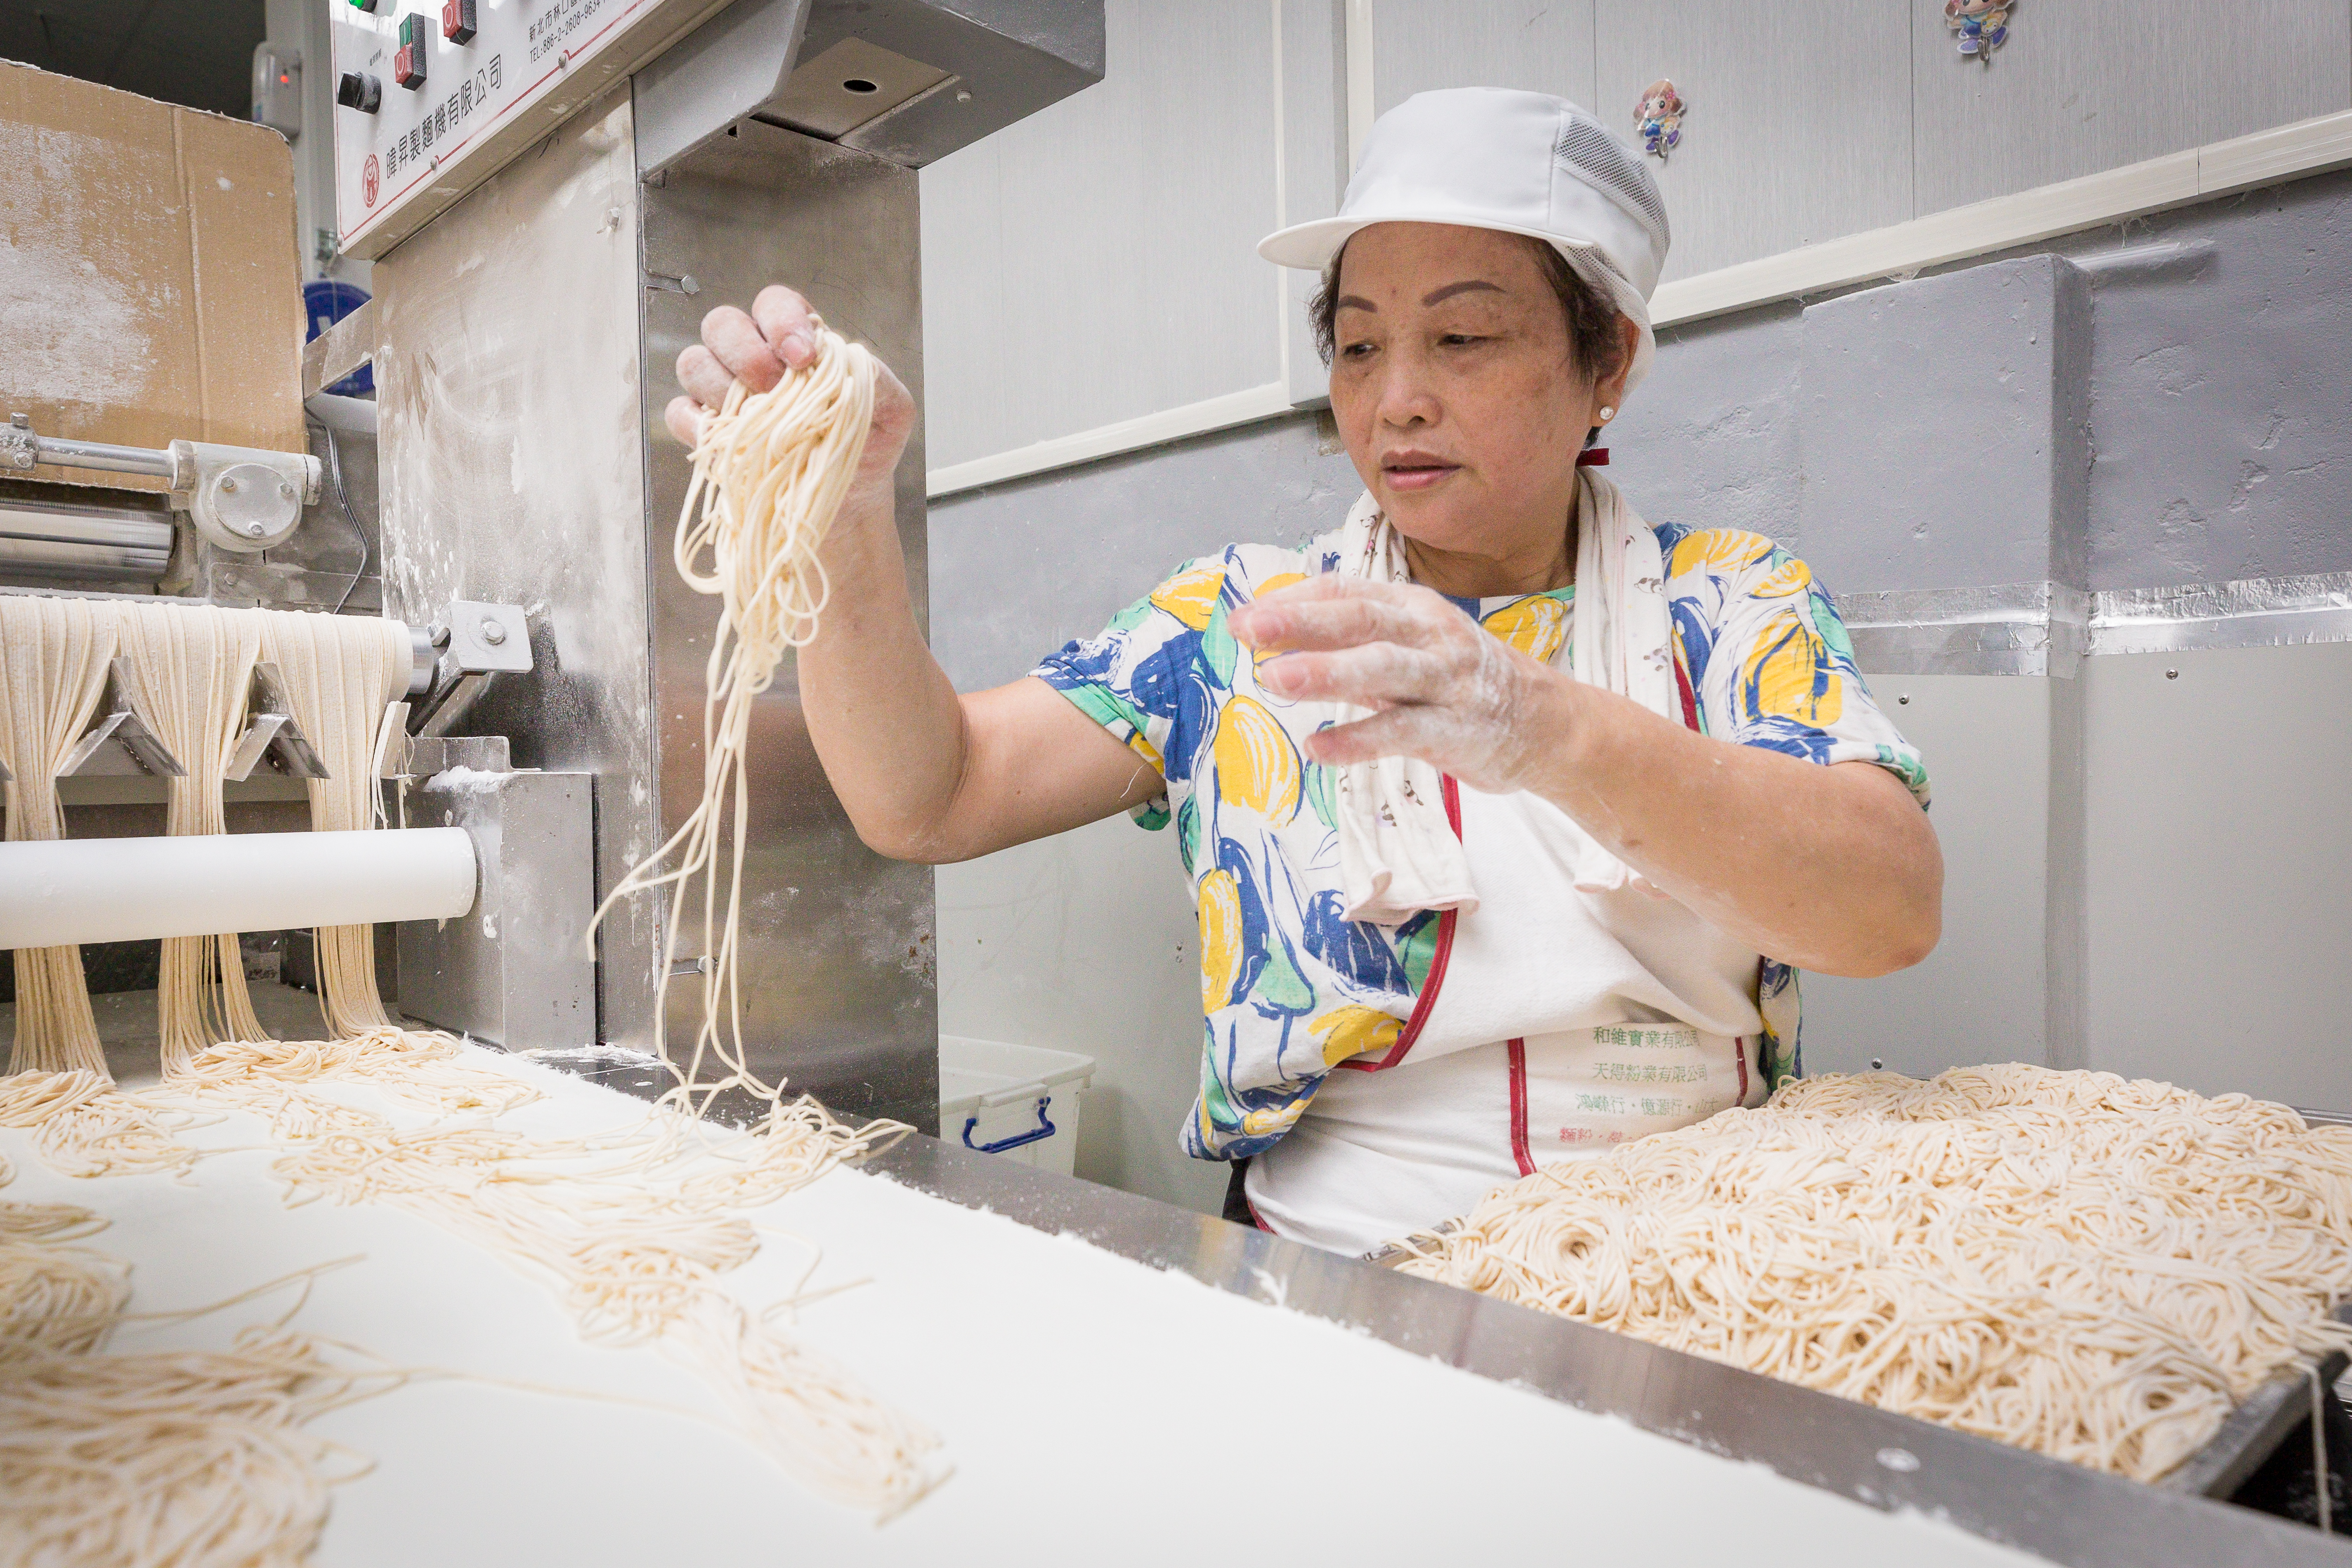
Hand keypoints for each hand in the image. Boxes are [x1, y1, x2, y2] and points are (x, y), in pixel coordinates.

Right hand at [663, 284, 915, 499]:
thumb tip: (845, 358)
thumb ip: (875, 377)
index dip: (781, 322)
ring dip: (721, 387)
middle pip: (722, 324)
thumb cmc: (866, 444)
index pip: (774, 303)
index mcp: (796, 339)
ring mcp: (724, 391)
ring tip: (757, 419)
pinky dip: (696, 424)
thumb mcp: (892, 410)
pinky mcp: (707, 430)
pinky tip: (726, 439)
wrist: (850, 496)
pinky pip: (680, 413)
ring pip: (694, 362)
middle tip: (775, 388)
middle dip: (746, 353)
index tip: (804, 357)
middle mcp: (753, 356)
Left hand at [1228, 576, 1565, 793]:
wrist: (1546, 723)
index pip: (1345, 591)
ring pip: (1381, 668)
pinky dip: (1358, 739)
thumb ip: (1355, 640)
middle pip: (1360, 620)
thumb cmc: (1464, 682)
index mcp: (1412, 607)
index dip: (1293, 601)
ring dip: (1327, 672)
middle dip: (1302, 622)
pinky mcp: (1455, 728)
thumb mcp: (1412, 645)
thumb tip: (1281, 632)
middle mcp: (1429, 634)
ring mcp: (1445, 680)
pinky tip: (1319, 747)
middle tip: (1249, 629)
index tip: (1244, 616)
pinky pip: (1400, 732)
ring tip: (1275, 678)